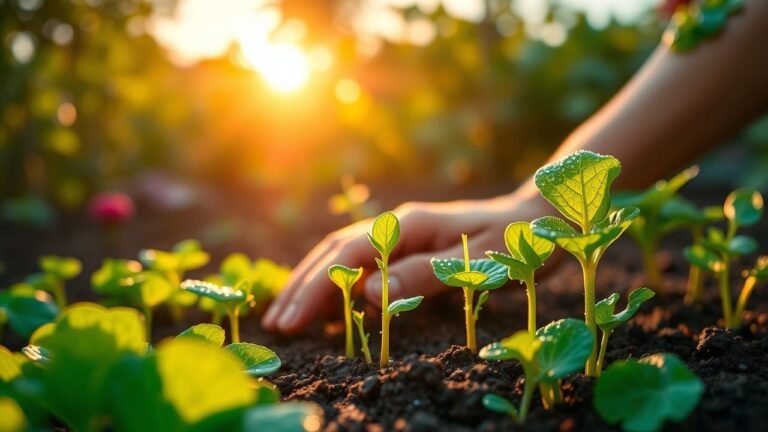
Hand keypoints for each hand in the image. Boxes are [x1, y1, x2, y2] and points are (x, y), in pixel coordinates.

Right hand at [261, 189, 551, 333]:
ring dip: (310, 281)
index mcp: (407, 225)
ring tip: (285, 311)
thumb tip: (368, 293)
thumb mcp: (477, 264)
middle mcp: (395, 224)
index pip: (348, 257)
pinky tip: (322, 299)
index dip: (317, 289)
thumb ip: (424, 276)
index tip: (292, 320)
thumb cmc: (514, 243)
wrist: (534, 219)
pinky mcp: (402, 243)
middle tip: (276, 323)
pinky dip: (333, 279)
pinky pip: (358, 260)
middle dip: (302, 286)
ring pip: (340, 253)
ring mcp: (397, 231)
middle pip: (333, 252)